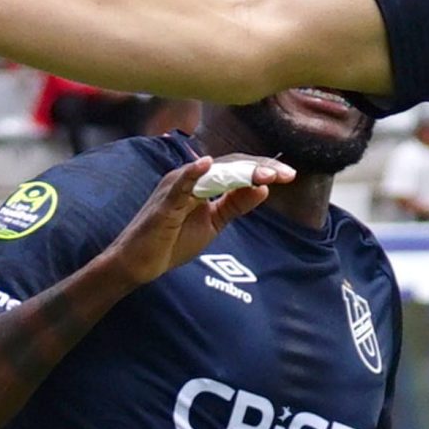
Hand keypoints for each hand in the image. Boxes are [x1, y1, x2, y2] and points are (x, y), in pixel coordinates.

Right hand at [94, 155, 294, 291]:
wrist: (139, 264)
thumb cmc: (172, 241)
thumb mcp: (213, 223)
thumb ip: (235, 205)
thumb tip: (264, 188)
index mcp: (202, 182)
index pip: (236, 169)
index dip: (262, 169)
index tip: (289, 175)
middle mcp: (189, 178)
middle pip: (229, 165)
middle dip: (258, 167)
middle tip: (286, 173)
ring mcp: (175, 188)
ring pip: (212, 173)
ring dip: (240, 172)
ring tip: (265, 174)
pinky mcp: (164, 204)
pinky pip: (180, 185)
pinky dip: (193, 173)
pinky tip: (208, 164)